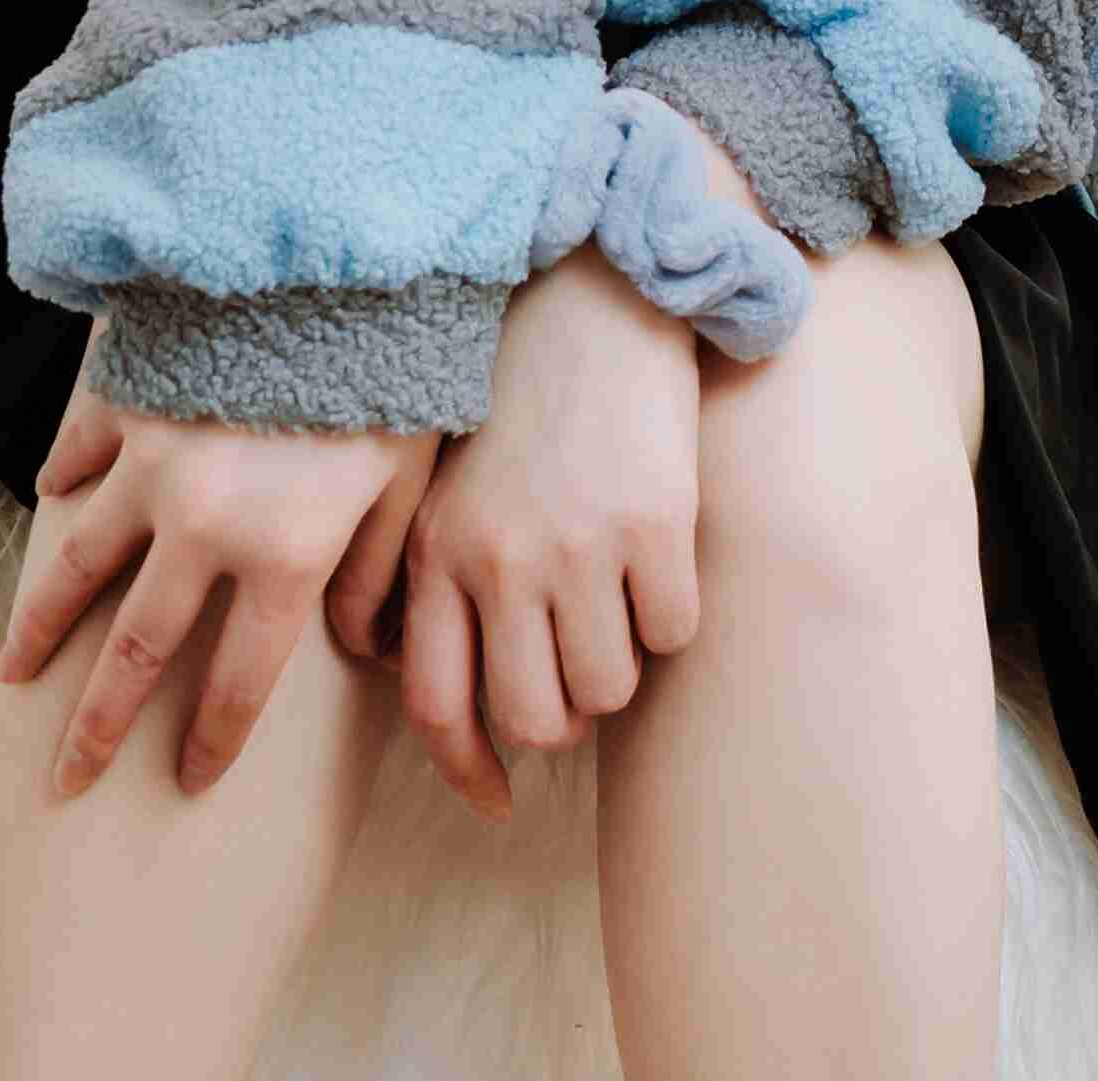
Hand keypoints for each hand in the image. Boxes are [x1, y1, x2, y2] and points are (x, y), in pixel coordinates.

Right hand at [0, 358, 436, 800]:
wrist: (342, 265)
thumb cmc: (392, 377)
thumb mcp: (407, 485)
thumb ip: (376, 574)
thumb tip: (360, 649)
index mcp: (283, 559)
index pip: (240, 682)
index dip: (211, 741)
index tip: (187, 780)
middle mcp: (204, 528)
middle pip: (137, 648)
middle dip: (96, 723)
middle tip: (66, 777)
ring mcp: (154, 465)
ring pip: (80, 564)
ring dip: (42, 625)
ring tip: (13, 673)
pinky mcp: (130, 404)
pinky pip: (80, 452)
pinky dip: (63, 478)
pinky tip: (51, 499)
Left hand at [374, 248, 704, 822]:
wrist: (595, 297)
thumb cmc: (517, 397)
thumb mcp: (443, 483)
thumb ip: (429, 578)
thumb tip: (425, 684)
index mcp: (437, 551)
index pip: (437, 705)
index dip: (468, 770)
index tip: (497, 800)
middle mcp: (499, 559)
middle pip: (531, 719)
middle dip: (561, 720)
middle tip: (575, 682)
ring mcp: (578, 545)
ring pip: (607, 691)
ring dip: (619, 671)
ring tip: (617, 611)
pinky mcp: (654, 524)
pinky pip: (672, 633)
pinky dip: (672, 617)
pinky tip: (660, 563)